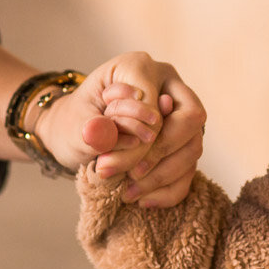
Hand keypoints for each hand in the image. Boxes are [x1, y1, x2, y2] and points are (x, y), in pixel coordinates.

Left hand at [32, 52, 205, 205]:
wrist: (75, 134)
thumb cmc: (75, 122)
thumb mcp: (74, 123)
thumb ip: (90, 128)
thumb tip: (104, 134)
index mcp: (140, 68)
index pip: (160, 99)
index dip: (145, 132)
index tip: (111, 157)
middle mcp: (168, 86)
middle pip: (191, 119)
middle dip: (160, 154)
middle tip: (130, 175)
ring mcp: (179, 117)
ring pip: (193, 147)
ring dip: (163, 175)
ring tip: (128, 192)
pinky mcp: (181, 144)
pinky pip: (189, 171)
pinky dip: (168, 190)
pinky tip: (143, 200)